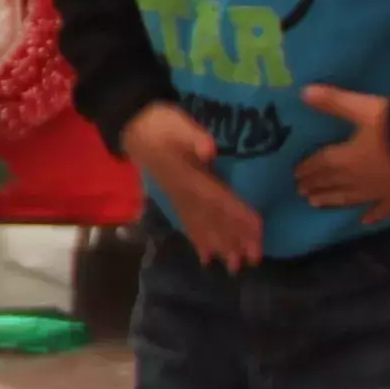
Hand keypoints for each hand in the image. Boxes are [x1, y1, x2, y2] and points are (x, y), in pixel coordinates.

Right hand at [123, 103, 264, 270]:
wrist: (132, 125)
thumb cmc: (158, 122)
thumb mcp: (176, 122)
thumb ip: (192, 135)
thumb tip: (209, 150)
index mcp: (188, 176)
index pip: (218, 199)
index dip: (238, 215)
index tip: (258, 230)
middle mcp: (183, 193)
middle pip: (212, 220)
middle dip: (233, 240)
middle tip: (251, 260)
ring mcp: (177, 198)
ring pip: (201, 226)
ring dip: (218, 246)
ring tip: (233, 266)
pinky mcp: (174, 197)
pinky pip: (187, 223)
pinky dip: (198, 240)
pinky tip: (205, 256)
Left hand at [293, 86, 389, 223]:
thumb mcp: (362, 108)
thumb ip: (334, 101)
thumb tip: (303, 92)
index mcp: (346, 158)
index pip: (321, 164)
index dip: (307, 169)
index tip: (295, 176)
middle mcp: (358, 179)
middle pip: (332, 183)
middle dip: (316, 186)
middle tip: (302, 192)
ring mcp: (379, 191)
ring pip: (350, 198)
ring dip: (333, 200)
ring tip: (317, 204)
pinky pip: (383, 210)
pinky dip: (373, 216)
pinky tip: (365, 221)